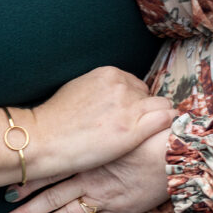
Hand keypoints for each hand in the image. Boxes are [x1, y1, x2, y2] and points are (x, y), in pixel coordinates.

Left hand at [1, 128, 169, 212]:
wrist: (174, 154)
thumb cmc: (149, 132)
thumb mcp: (119, 120)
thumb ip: (97, 122)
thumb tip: (78, 119)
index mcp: (88, 157)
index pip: (51, 171)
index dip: (29, 182)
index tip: (8, 190)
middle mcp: (91, 179)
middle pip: (52, 197)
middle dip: (28, 212)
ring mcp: (104, 197)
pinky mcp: (121, 209)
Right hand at [30, 68, 173, 179]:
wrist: (43, 139)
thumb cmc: (56, 119)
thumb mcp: (80, 89)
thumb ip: (101, 88)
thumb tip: (114, 96)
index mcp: (109, 74)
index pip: (136, 85)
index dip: (134, 103)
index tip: (128, 118)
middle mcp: (122, 85)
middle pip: (148, 97)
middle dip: (143, 112)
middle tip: (131, 132)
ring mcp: (128, 107)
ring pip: (162, 107)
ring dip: (156, 120)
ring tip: (147, 138)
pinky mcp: (132, 130)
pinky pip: (166, 119)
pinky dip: (169, 126)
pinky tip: (165, 137)